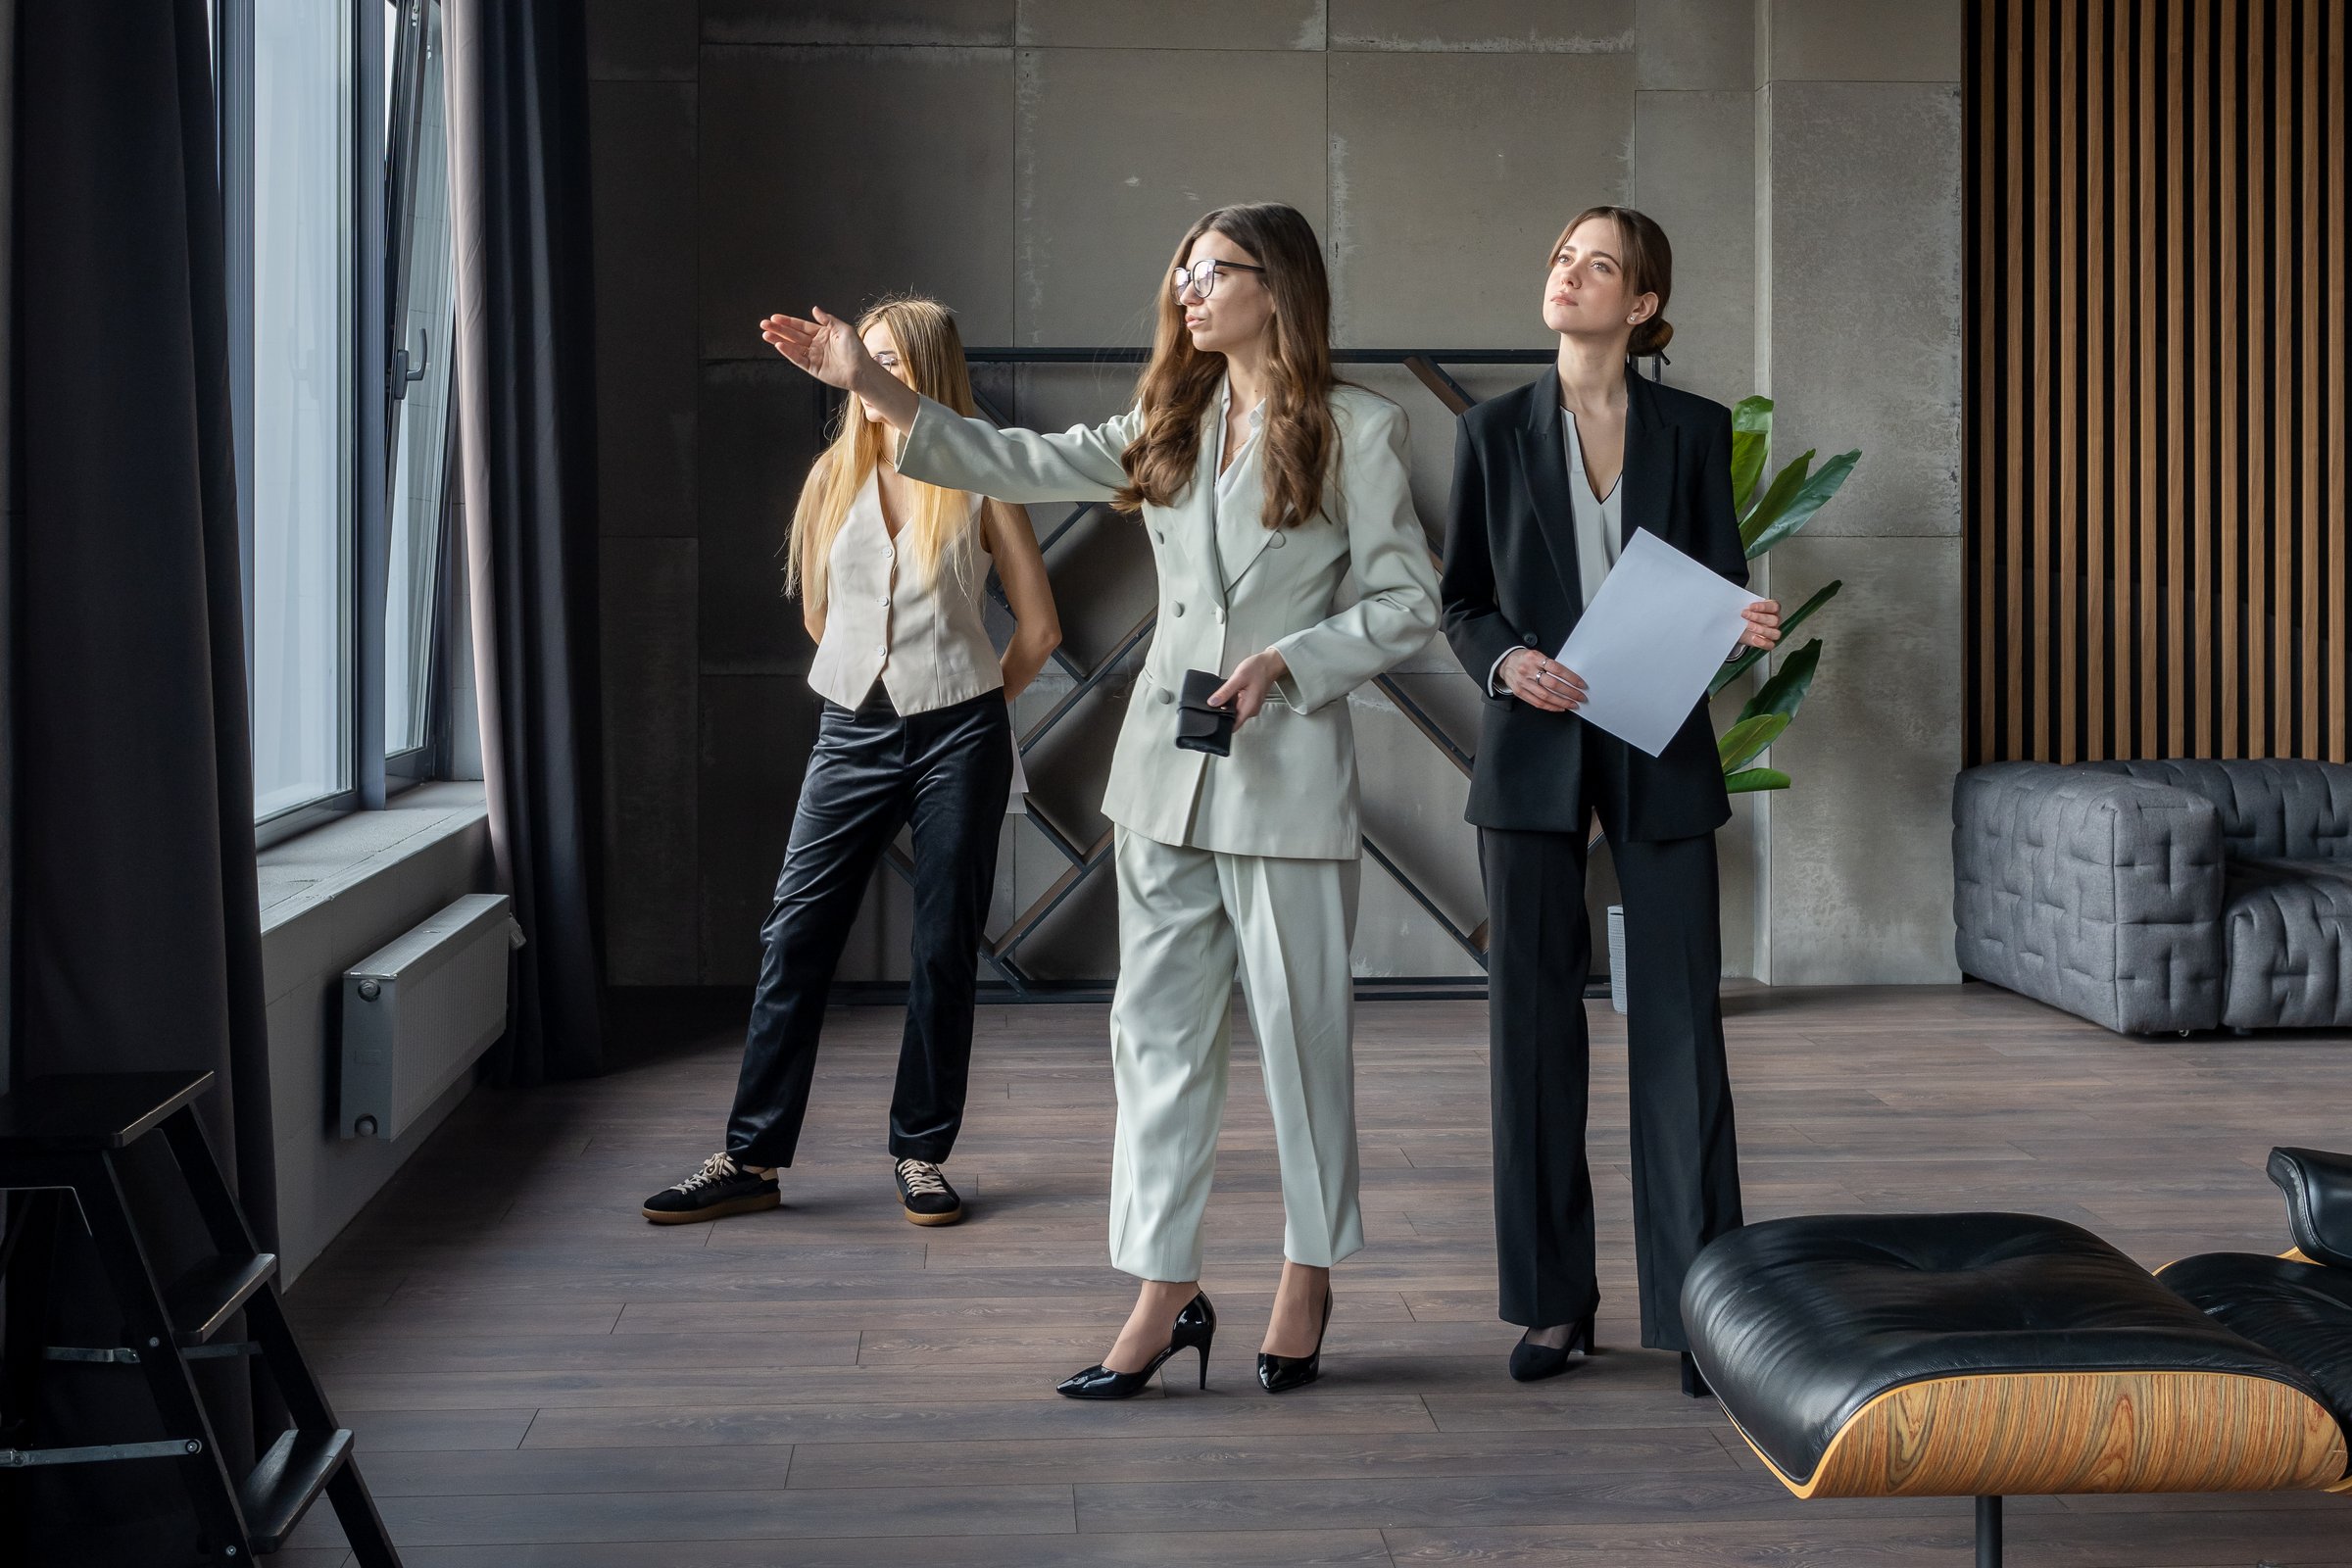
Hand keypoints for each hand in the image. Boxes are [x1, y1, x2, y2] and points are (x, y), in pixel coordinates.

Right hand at [759, 306, 873, 392]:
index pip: (801, 326)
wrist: (861, 370)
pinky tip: (780, 345)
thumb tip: (815, 309)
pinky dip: (789, 352)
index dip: (788, 322)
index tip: (775, 317)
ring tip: (766, 334)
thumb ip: (828, 320)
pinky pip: (798, 359)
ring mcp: (813, 356)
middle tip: (764, 324)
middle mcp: (816, 344)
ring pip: (792, 347)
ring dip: (779, 340)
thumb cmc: (856, 350)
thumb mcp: (844, 329)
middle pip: (793, 335)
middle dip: (778, 329)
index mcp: (822, 333)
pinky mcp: (813, 368)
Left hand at [1208, 649, 1288, 732]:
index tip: (1214, 717)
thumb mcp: (1238, 678)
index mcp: (1249, 708)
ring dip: (1227, 704)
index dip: (1222, 724)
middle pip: (1232, 718)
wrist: (1269, 663)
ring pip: (1234, 711)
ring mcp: (1251, 706)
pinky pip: (1237, 705)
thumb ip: (1225, 692)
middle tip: (1218, 700)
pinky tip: (1232, 691)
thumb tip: (1213, 703)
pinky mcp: (1250, 702)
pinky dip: (1232, 700)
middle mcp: (1251, 710)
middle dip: (1222, 712)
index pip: (1233, 726)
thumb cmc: (1258, 668)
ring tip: (1228, 693)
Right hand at [1499, 647, 1584, 712]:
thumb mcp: (1536, 655)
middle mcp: (1527, 670)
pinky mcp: (1519, 692)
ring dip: (1562, 702)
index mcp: (1534, 658)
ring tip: (1572, 704)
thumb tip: (1569, 679)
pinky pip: (1537, 703)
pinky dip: (1550, 707)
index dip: (1571, 678)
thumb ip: (1550, 664)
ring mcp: (1522, 683)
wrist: (1504, 662)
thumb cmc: (1524, 658)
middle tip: (1580, 697)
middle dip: (1570, 692)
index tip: (1581, 684)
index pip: (1557, 669)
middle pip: (1553, 684)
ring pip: (1546, 696)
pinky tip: (1560, 707)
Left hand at [1736, 599, 1782, 651]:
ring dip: (1761, 630)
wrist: (1738, 628)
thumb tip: (1737, 603)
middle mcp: (1774, 621)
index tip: (1751, 606)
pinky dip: (1763, 642)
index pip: (1774, 606)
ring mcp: (1772, 632)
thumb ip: (1745, 605)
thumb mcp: (1744, 608)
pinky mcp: (1767, 642)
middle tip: (1745, 615)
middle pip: (1774, 620)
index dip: (1763, 606)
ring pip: (1775, 633)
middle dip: (1758, 617)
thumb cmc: (1745, 616)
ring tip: (1748, 626)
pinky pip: (1770, 645)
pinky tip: (1754, 638)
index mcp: (1771, 609)